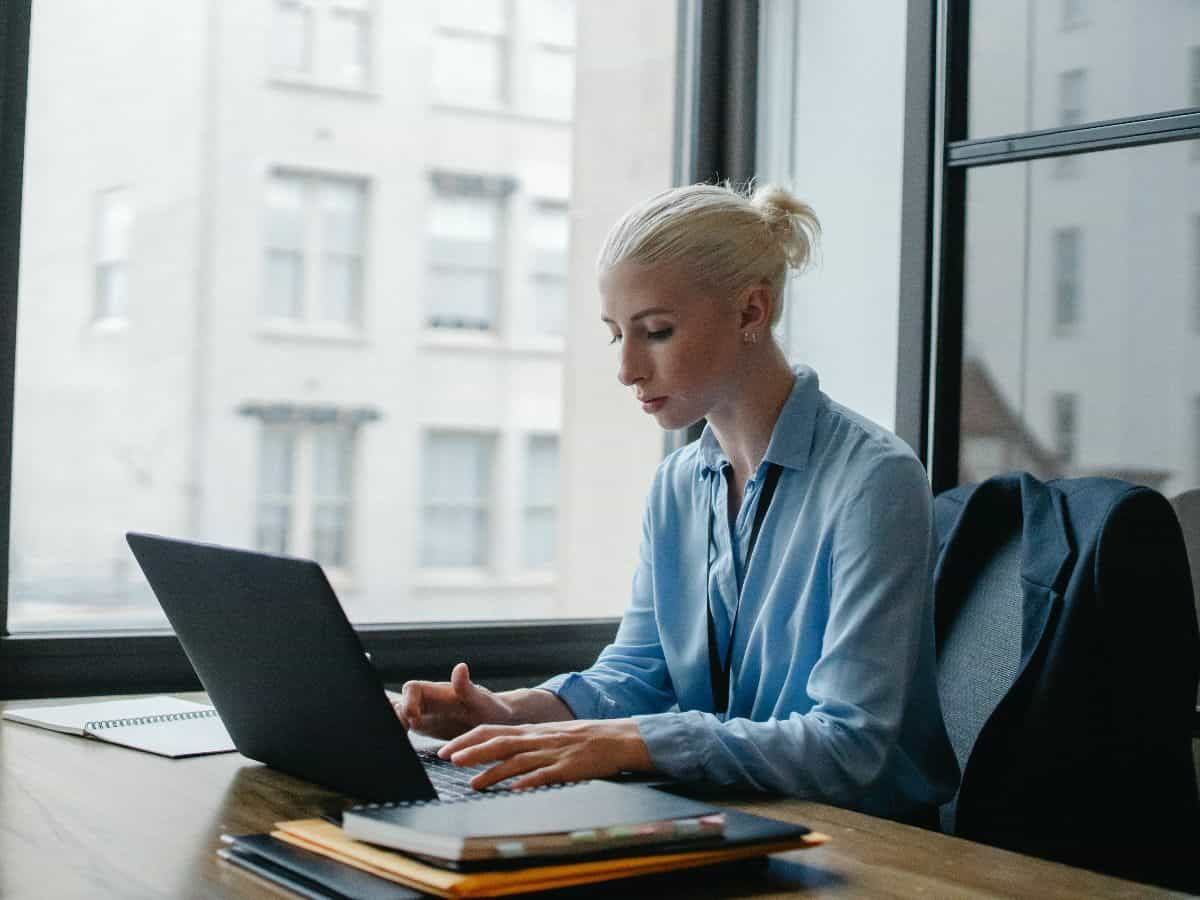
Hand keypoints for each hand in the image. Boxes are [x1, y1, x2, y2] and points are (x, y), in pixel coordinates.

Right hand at [394, 662, 514, 739]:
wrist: (497, 722)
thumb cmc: (491, 709)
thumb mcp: (481, 701)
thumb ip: (467, 687)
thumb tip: (460, 667)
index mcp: (438, 691)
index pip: (412, 688)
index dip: (408, 701)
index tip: (415, 718)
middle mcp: (427, 701)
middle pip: (399, 702)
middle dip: (395, 716)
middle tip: (403, 733)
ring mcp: (423, 714)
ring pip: (398, 714)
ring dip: (394, 725)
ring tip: (398, 741)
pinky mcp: (423, 728)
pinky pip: (404, 727)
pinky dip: (398, 734)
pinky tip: (401, 747)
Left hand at [437, 719, 653, 789]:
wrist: (617, 738)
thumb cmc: (583, 738)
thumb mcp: (550, 734)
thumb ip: (527, 742)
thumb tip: (500, 753)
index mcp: (531, 731)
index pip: (491, 731)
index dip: (467, 740)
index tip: (447, 750)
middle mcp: (537, 739)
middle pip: (498, 743)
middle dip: (471, 752)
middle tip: (448, 760)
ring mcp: (551, 753)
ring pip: (516, 761)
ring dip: (492, 772)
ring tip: (473, 784)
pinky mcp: (567, 768)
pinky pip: (544, 775)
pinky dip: (528, 782)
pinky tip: (514, 789)